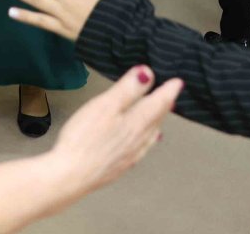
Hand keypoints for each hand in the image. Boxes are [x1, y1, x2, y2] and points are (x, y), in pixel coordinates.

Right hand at [45, 66, 182, 196]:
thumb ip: (128, 89)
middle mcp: (139, 140)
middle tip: (171, 94)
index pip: (160, 103)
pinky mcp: (119, 166)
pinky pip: (141, 148)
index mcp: (137, 122)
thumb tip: (148, 73)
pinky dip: (147, 138)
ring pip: (150, 134)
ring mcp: (130, 155)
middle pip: (157, 119)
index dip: (169, 90)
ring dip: (157, 121)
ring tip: (160, 114)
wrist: (71, 176)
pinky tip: (143, 141)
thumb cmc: (85, 138)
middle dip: (165, 105)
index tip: (178, 81)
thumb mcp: (106, 105)